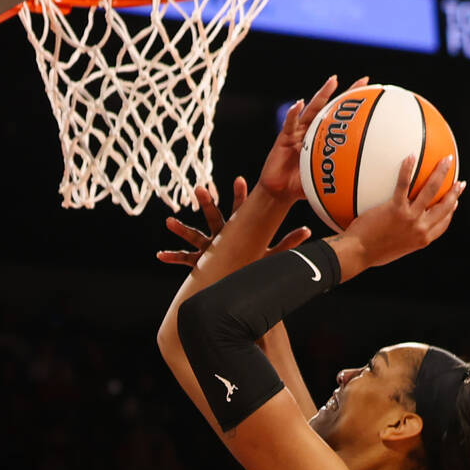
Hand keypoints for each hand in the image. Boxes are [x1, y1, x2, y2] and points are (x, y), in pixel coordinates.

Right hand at [157, 177, 310, 266]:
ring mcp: (209, 248)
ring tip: (169, 220)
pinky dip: (172, 257)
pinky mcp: (200, 263)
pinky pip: (184, 259)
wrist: (238, 289)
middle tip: (200, 188)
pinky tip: (159, 255)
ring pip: (195, 235)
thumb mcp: (271, 256)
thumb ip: (288, 243)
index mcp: (238, 233)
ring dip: (182, 228)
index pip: (240, 211)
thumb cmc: (254, 269)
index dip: (240, 196)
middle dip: (207, 204)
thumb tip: (309, 231)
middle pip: (214, 217)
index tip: (239, 180)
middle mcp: (221, 236)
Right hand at [258, 74, 369, 204]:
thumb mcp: (323, 182)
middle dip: (347, 95)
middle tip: (363, 81)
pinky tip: (298, 104)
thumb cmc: (301, 187)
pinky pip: (289, 124)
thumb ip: (338, 181)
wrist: (280, 192)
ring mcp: (298, 132)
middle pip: (331, 109)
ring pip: (311, 110)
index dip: (355, 111)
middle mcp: (311, 131)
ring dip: (322, 95)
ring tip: (333, 82)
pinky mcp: (283, 137)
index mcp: (322, 139)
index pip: (341, 121)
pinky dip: (293, 114)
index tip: (373, 98)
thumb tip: (361, 191)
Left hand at [332, 155, 465, 278]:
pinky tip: (411, 155)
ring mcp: (409, 218)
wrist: (358, 254)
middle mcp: (420, 229)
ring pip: (431, 191)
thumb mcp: (394, 249)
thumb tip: (400, 228)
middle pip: (444, 207)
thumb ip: (403, 238)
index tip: (455, 201)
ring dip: (441, 173)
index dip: (451, 211)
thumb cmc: (371, 254)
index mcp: (422, 240)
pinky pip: (404, 184)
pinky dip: (408, 168)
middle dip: (455, 192)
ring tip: (447, 160)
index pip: (443, 224)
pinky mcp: (395, 209)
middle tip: (460, 181)